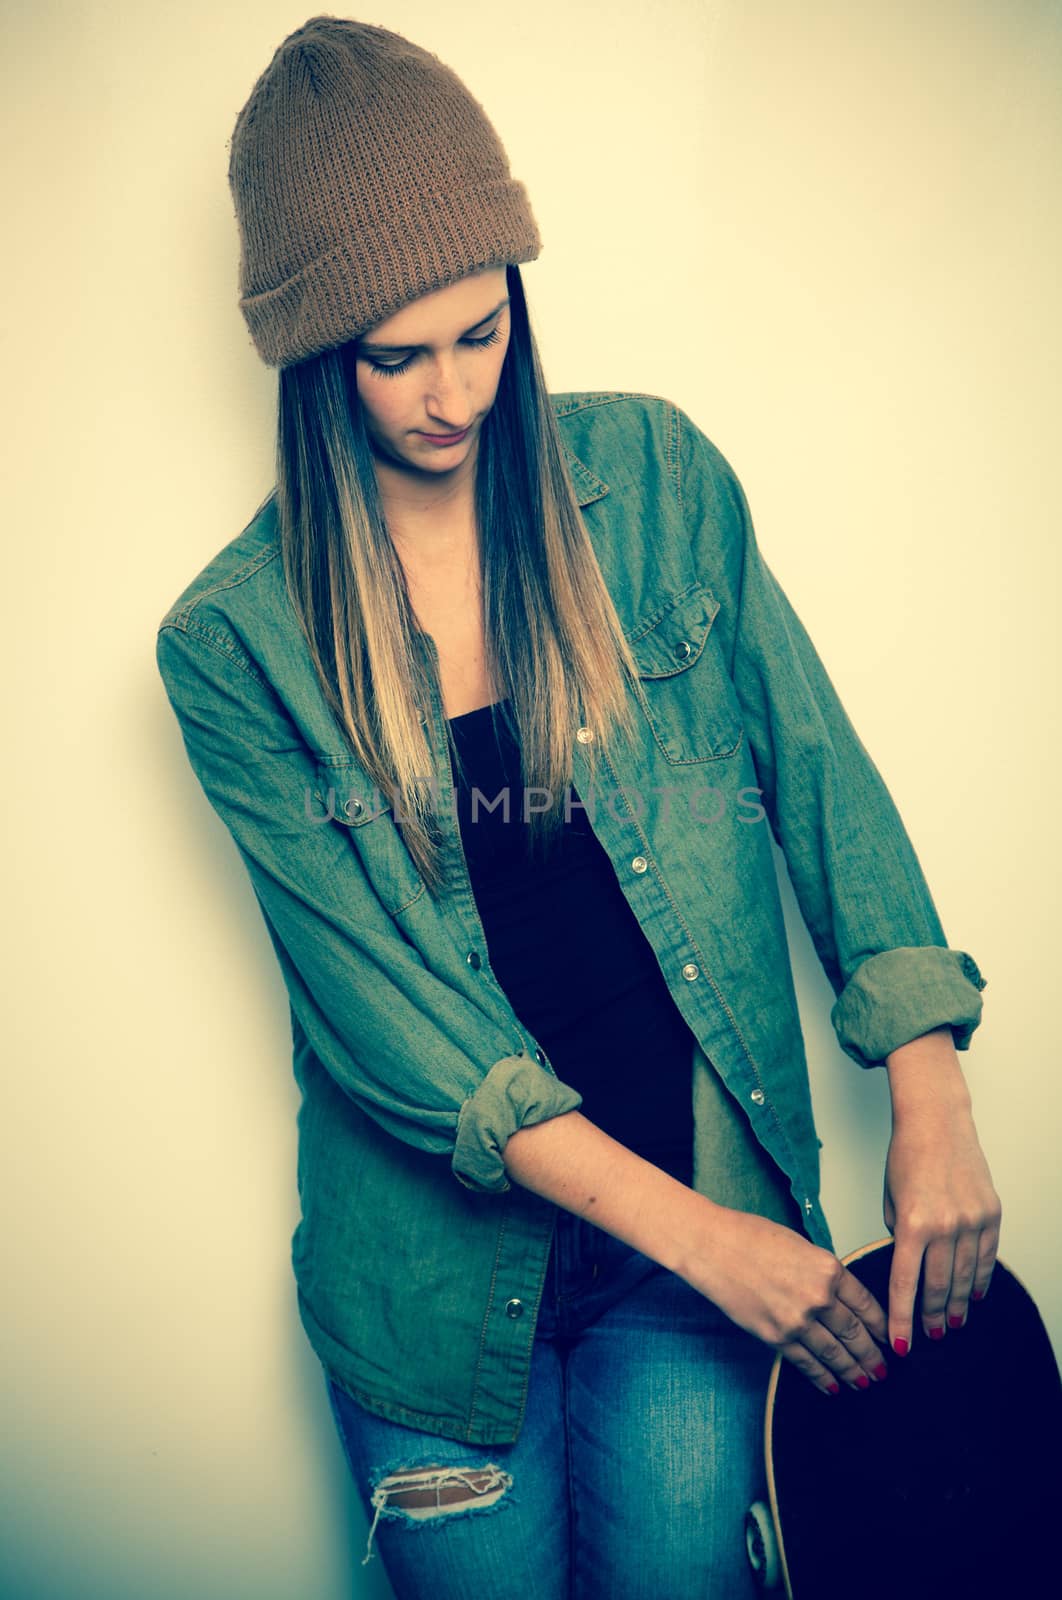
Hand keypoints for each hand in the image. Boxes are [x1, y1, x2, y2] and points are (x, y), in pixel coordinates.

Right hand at [679, 1208, 889, 1395]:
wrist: (712, 1247)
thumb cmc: (750, 1237)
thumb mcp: (800, 1245)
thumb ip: (823, 1272)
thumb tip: (838, 1295)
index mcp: (829, 1269)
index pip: (866, 1305)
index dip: (881, 1326)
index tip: (890, 1339)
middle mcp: (818, 1297)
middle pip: (855, 1334)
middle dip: (872, 1355)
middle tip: (883, 1369)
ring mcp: (797, 1320)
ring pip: (834, 1354)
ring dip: (852, 1372)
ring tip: (864, 1382)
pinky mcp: (775, 1336)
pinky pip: (806, 1363)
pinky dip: (821, 1378)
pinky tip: (832, 1386)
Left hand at [884, 1028, 1001, 1354]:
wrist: (937, 1122)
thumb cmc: (906, 1157)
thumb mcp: (890, 1200)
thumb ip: (900, 1236)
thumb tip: (908, 1267)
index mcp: (911, 1224)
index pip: (905, 1285)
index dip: (902, 1319)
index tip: (901, 1344)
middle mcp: (945, 1226)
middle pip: (938, 1287)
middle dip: (931, 1317)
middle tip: (930, 1336)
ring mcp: (972, 1221)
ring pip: (964, 1277)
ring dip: (956, 1304)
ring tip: (951, 1323)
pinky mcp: (991, 1214)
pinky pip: (986, 1257)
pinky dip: (980, 1279)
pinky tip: (973, 1294)